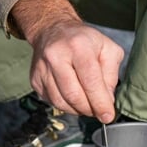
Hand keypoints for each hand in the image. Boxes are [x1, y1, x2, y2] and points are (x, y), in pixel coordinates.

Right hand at [11, 0, 121, 122]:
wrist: (53, 30)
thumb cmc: (84, 40)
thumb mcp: (107, 48)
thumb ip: (111, 74)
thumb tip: (107, 100)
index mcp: (78, 46)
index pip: (90, 81)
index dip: (100, 102)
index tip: (107, 116)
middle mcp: (56, 56)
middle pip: (73, 95)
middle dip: (89, 109)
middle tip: (99, 111)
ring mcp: (42, 68)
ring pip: (61, 102)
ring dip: (77, 110)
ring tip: (87, 104)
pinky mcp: (35, 79)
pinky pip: (51, 102)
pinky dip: (66, 105)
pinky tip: (73, 97)